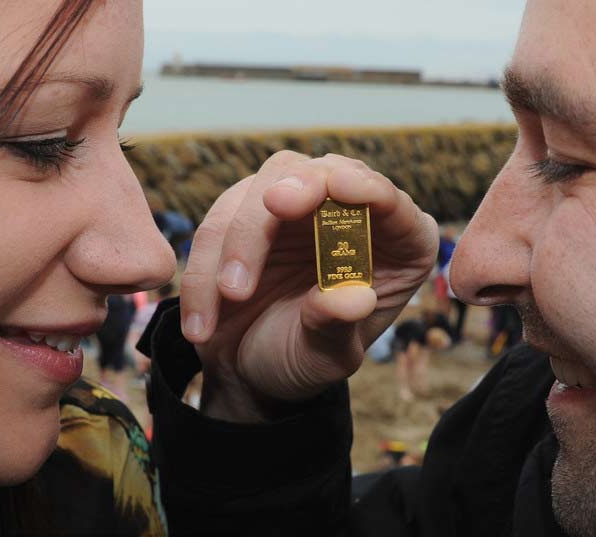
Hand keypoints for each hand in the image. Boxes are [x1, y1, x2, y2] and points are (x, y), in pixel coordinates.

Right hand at [179, 151, 437, 421]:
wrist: (249, 373)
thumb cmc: (304, 360)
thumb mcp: (326, 357)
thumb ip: (336, 326)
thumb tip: (354, 299)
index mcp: (392, 244)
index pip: (391, 202)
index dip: (369, 188)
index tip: (339, 185)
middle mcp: (346, 213)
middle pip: (320, 176)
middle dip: (294, 188)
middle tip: (273, 204)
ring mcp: (294, 206)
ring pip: (261, 188)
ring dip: (239, 239)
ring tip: (232, 297)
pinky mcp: (246, 211)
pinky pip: (219, 219)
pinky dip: (205, 265)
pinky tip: (204, 319)